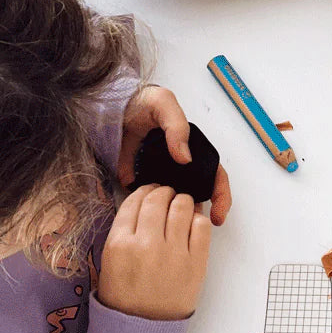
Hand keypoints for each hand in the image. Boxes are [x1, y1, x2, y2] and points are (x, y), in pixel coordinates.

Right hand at [99, 184, 210, 320]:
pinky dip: (198, 218)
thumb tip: (145, 203)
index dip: (145, 190)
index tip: (150, 191)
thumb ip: (125, 231)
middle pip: (159, 198)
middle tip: (167, 196)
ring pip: (183, 205)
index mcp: (119, 243)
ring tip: (181, 206)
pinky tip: (193, 222)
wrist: (142, 328)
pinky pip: (202, 225)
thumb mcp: (110, 261)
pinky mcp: (196, 262)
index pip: (135, 200)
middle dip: (164, 192)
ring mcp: (173, 253)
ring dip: (183, 200)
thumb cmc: (125, 296)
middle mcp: (146, 244)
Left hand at [118, 85, 232, 224]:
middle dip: (201, 212)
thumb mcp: (163, 105)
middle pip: (199, 191)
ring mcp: (160, 172)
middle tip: (195, 230)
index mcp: (193, 147)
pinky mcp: (138, 176)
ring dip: (178, 214)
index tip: (217, 216)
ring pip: (176, 199)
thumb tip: (185, 159)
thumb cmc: (142, 102)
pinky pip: (147, 197)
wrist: (111, 103)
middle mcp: (180, 163)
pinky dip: (149, 208)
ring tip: (173, 229)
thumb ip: (176, 128)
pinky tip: (148, 219)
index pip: (214, 175)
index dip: (221, 196)